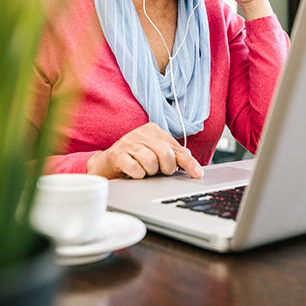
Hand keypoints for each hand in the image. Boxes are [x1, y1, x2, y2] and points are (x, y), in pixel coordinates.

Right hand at [86, 122, 203, 179]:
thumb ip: (174, 155)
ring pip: (150, 162)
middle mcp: (141, 133)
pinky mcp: (116, 155)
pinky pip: (135, 168)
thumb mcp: (156, 153)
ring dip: (149, 172)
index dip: (188, 163)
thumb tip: (192, 162)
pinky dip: (137, 174)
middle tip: (159, 172)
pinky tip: (135, 173)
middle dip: (165, 169)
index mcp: (154, 130)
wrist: (107, 163)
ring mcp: (128, 142)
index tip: (198, 174)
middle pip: (165, 154)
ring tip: (145, 171)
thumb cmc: (135, 158)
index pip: (177, 148)